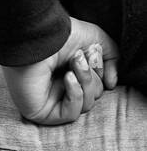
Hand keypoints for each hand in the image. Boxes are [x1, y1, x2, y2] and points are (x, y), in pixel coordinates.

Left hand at [1, 18, 119, 124]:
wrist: (37, 36)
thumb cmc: (62, 35)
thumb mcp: (96, 40)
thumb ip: (112, 59)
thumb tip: (111, 84)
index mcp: (69, 73)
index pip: (96, 85)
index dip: (99, 71)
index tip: (92, 51)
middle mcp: (58, 88)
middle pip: (93, 96)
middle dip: (92, 76)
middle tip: (78, 57)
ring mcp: (48, 101)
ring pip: (86, 105)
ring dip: (85, 83)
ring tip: (73, 64)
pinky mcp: (40, 111)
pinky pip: (70, 114)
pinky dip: (75, 96)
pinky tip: (68, 77)